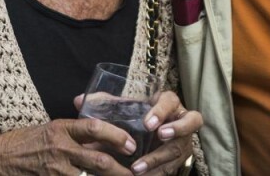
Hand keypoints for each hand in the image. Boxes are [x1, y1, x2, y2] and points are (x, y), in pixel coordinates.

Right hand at [0, 120, 136, 175]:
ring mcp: (54, 170)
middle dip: (120, 170)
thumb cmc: (22, 142)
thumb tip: (102, 140)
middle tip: (135, 174)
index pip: (94, 128)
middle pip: (98, 161)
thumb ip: (74, 134)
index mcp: (61, 129)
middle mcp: (59, 149)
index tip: (131, 144)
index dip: (116, 136)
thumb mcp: (49, 130)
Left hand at [75, 91, 202, 174]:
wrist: (149, 134)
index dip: (162, 111)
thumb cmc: (136, 118)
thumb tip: (78, 101)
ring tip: (137, 168)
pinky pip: (172, 168)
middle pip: (191, 121)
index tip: (147, 123)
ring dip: (159, 159)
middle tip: (160, 135)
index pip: (171, 101)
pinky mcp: (179, 160)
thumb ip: (105, 104)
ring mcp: (183, 141)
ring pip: (180, 149)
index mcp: (168, 103)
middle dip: (177, 129)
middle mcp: (181, 120)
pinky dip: (156, 173)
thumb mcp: (124, 109)